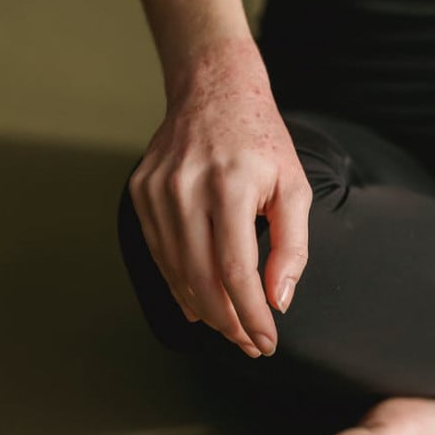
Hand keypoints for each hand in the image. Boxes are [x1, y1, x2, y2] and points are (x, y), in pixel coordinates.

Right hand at [128, 40, 311, 357]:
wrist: (213, 89)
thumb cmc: (261, 140)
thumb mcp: (294, 186)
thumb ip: (292, 246)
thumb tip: (277, 301)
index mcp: (229, 186)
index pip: (236, 273)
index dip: (251, 316)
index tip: (266, 342)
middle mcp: (186, 189)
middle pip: (201, 279)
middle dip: (228, 323)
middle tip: (250, 345)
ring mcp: (156, 190)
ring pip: (176, 270)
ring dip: (203, 309)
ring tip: (230, 328)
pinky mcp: (140, 191)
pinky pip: (158, 251)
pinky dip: (178, 282)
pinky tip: (198, 302)